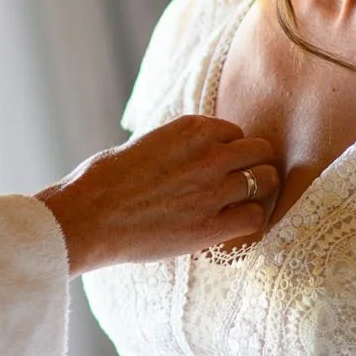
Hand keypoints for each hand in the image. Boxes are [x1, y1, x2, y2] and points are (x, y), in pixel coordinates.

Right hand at [38, 114, 279, 273]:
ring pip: (267, 180)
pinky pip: (257, 218)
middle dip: (254, 164)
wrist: (88, 217)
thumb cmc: (103, 181)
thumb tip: (184, 156)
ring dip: (259, 192)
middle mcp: (209, 154)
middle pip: (260, 150)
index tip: (221, 165)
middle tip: (243, 181)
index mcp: (190, 129)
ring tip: (243, 203)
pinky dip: (253, 222)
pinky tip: (237, 226)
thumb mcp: (143, 145)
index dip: (231, 150)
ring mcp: (213, 190)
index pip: (236, 131)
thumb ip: (174, 147)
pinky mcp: (211, 226)